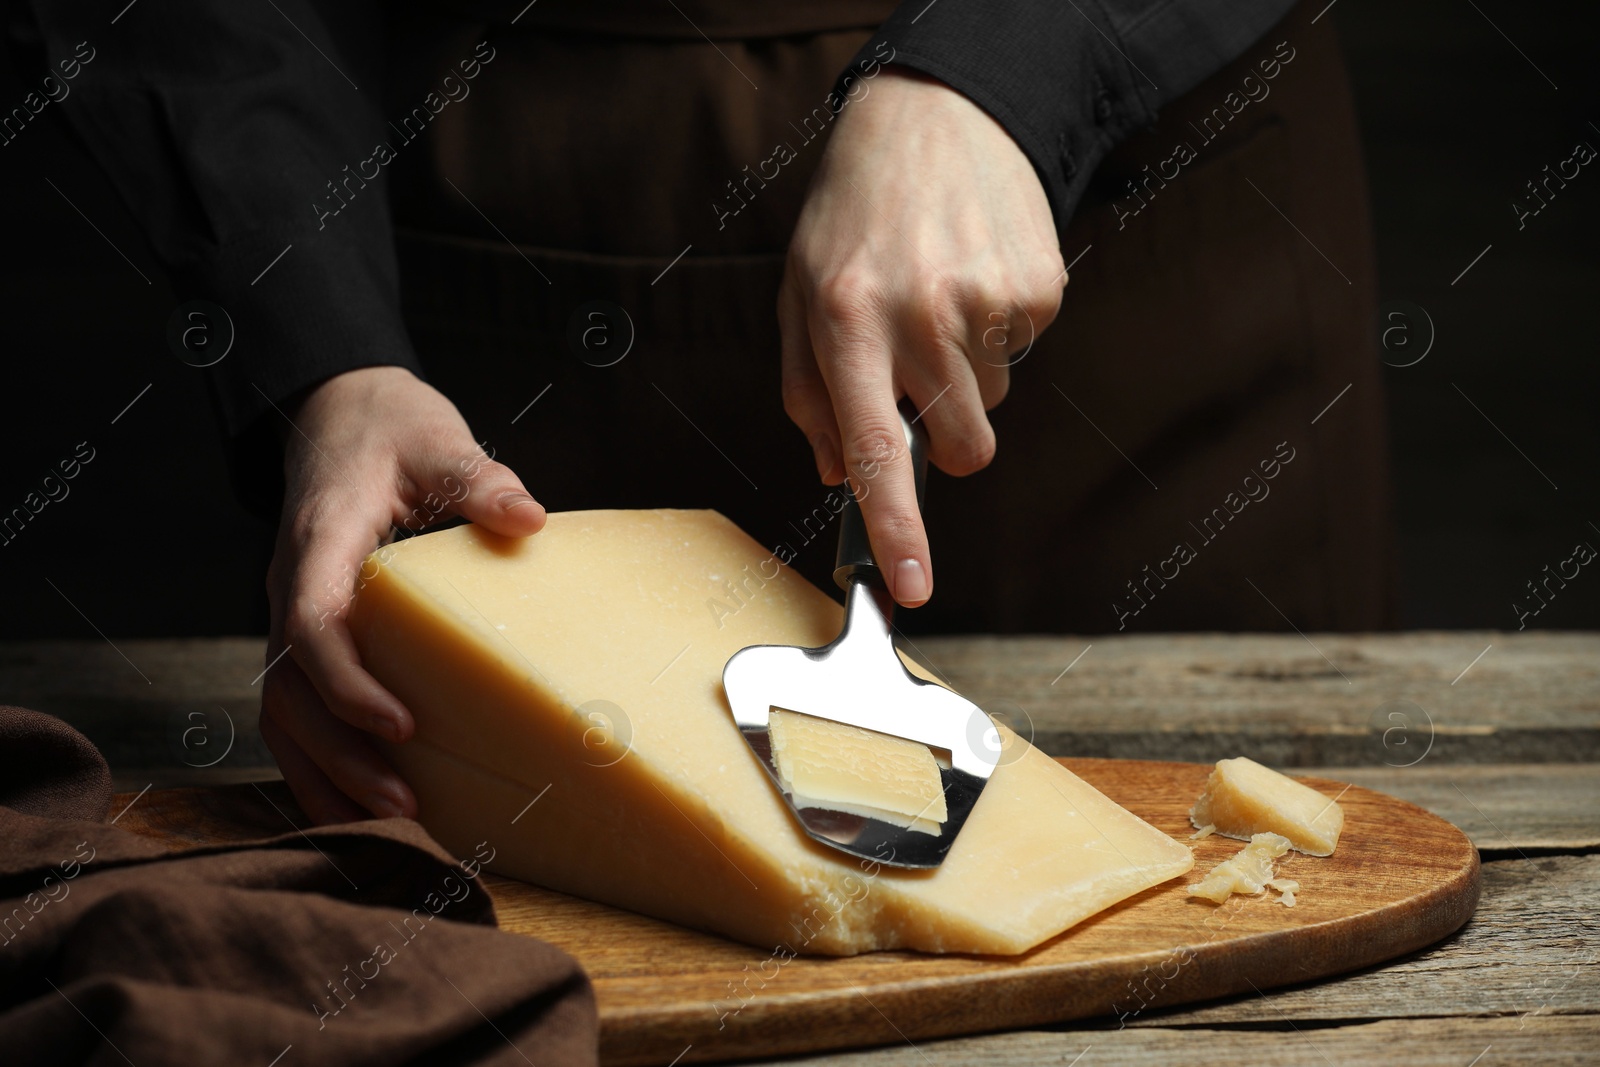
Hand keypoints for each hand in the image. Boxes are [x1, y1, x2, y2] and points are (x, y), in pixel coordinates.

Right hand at [260, 366, 544, 822]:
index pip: (314, 623)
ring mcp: (292, 612)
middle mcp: (293, 586)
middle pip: (291, 688)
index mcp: (320, 540)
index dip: (348, 682)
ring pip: (283, 710)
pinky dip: (319, 760)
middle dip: (343, 753)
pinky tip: (361, 803)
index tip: (401, 724)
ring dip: (327, 770)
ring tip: (391, 820)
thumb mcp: (435, 438)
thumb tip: (528, 519)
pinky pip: (295, 707)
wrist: (339, 412)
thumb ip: (476, 478)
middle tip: (406, 802)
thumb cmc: (389, 427)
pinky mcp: (307, 631)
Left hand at [779, 68, 1065, 605]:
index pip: (871, 449)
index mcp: (845, 319)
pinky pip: (1025, 353)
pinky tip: (974, 274)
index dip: (894, 528)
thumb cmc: (854, 215)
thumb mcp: (799, 293)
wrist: (936, 113)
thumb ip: (807, 393)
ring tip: (940, 296)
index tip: (912, 588)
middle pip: (960, 448)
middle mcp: (919, 313)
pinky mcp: (1039, 286)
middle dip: (943, 433)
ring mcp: (987, 300)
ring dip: (968, 373)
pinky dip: (1000, 331)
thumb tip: (835, 474)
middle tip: (917, 369)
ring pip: (993, 404)